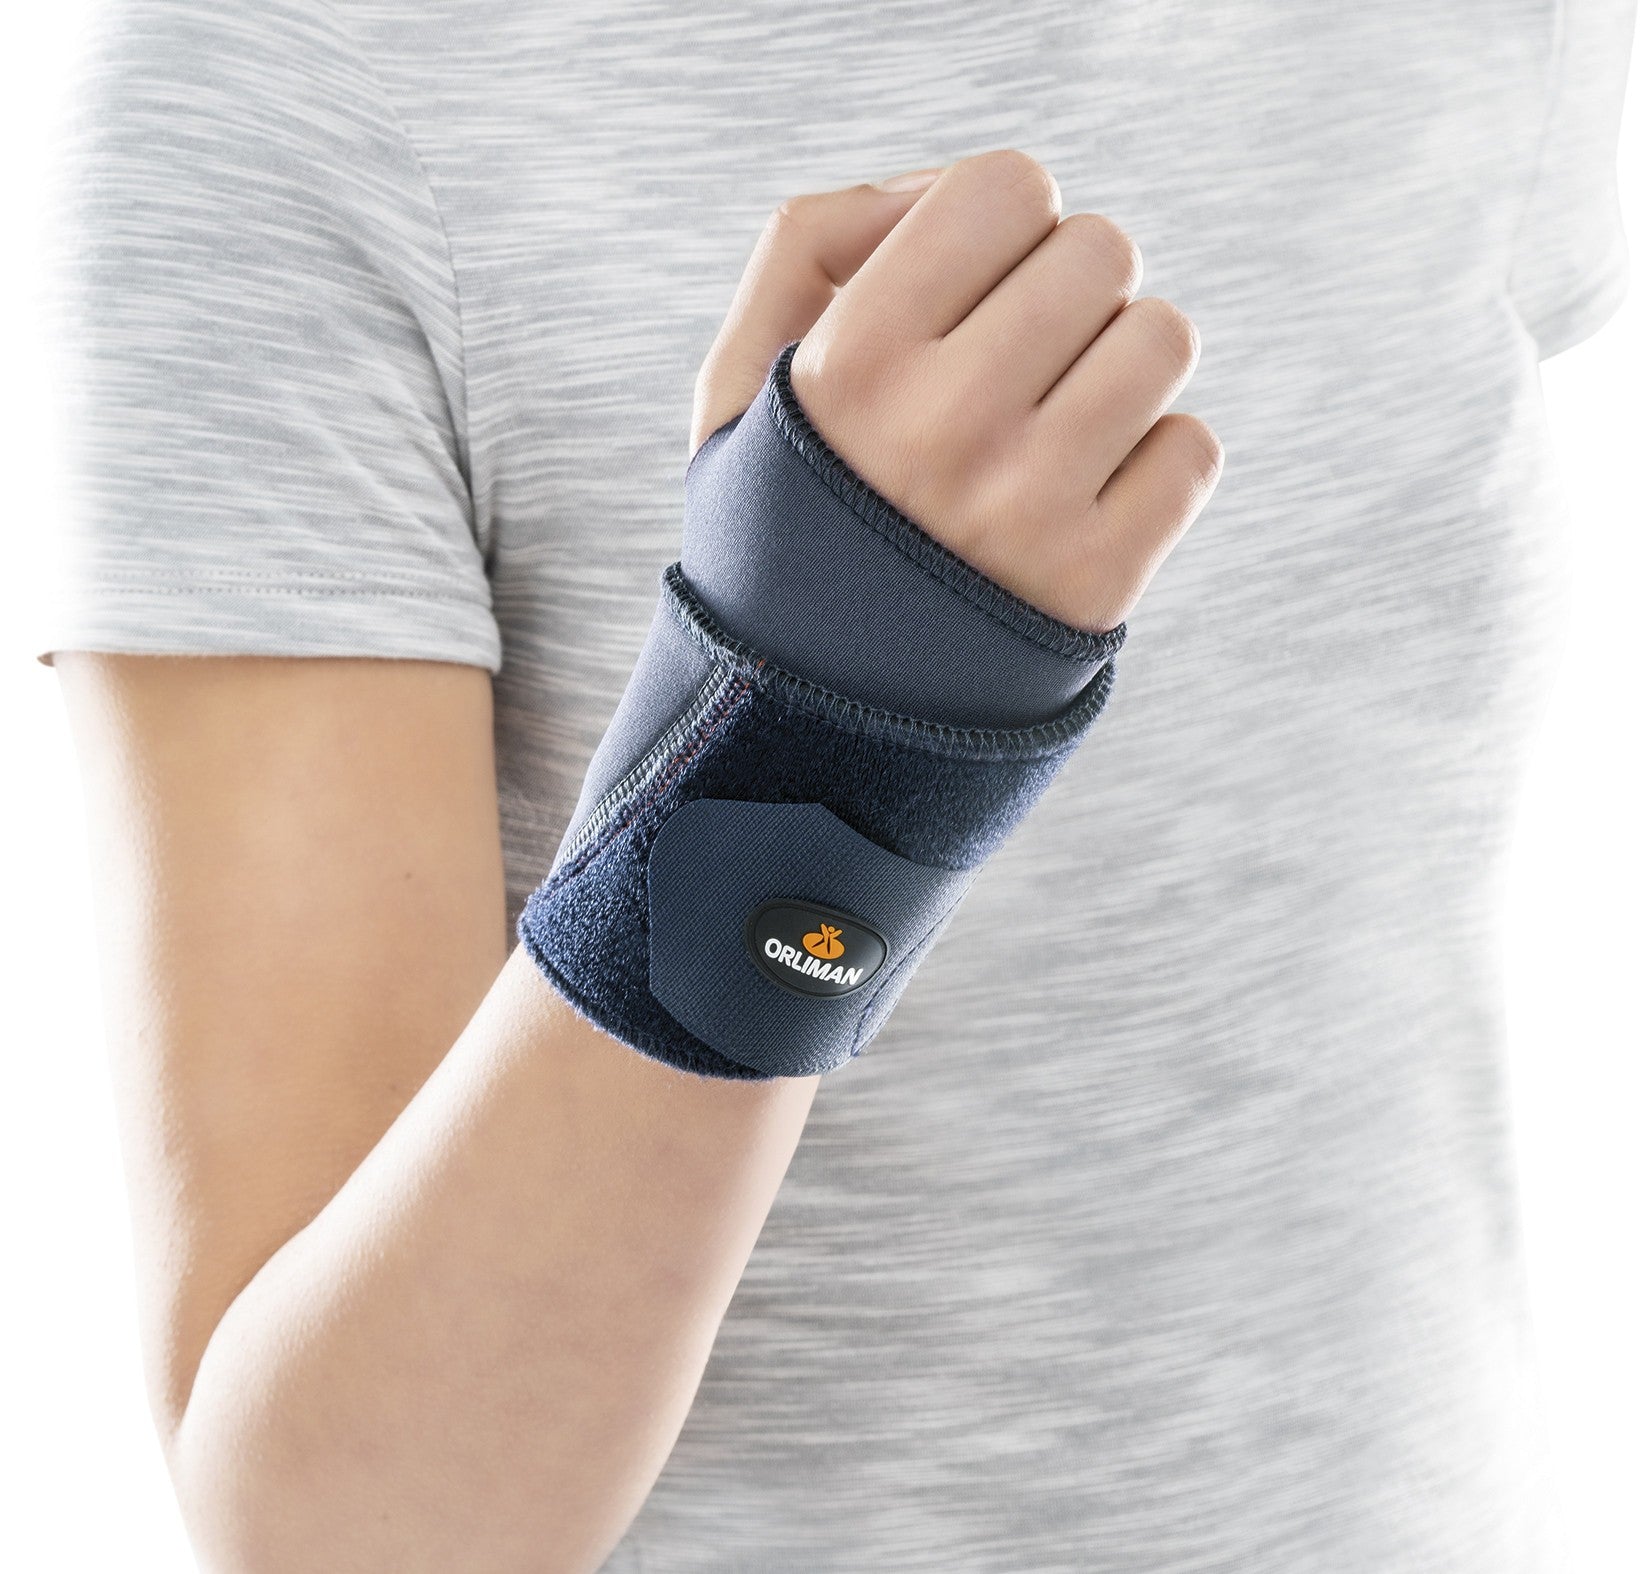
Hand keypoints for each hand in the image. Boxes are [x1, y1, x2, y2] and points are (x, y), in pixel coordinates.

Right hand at [692, 151, 1221, 631]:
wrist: (810, 721)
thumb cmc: (789, 530)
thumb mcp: (736, 389)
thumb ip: (809, 248)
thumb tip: (941, 187)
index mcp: (850, 361)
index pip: (1008, 186)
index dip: (1004, 225)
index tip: (979, 290)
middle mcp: (943, 426)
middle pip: (1102, 250)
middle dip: (1068, 293)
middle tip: (1022, 365)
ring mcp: (1027, 509)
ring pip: (1164, 339)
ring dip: (1122, 369)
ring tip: (1055, 430)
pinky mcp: (1095, 584)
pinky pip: (1191, 450)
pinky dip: (1152, 466)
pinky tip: (1081, 505)